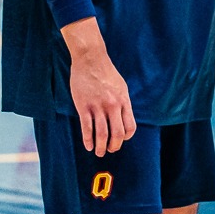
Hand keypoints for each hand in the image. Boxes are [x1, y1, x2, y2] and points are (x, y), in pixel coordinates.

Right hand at [64, 23, 134, 156]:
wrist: (91, 60)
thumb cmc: (106, 74)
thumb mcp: (121, 87)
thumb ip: (122, 103)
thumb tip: (124, 118)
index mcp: (124, 101)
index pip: (130, 126)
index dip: (126, 137)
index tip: (121, 140)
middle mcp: (113, 105)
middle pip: (117, 133)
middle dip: (114, 146)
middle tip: (110, 151)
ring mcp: (98, 106)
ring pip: (102, 133)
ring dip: (101, 147)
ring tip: (99, 153)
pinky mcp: (84, 106)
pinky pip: (87, 128)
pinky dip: (88, 140)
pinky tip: (88, 146)